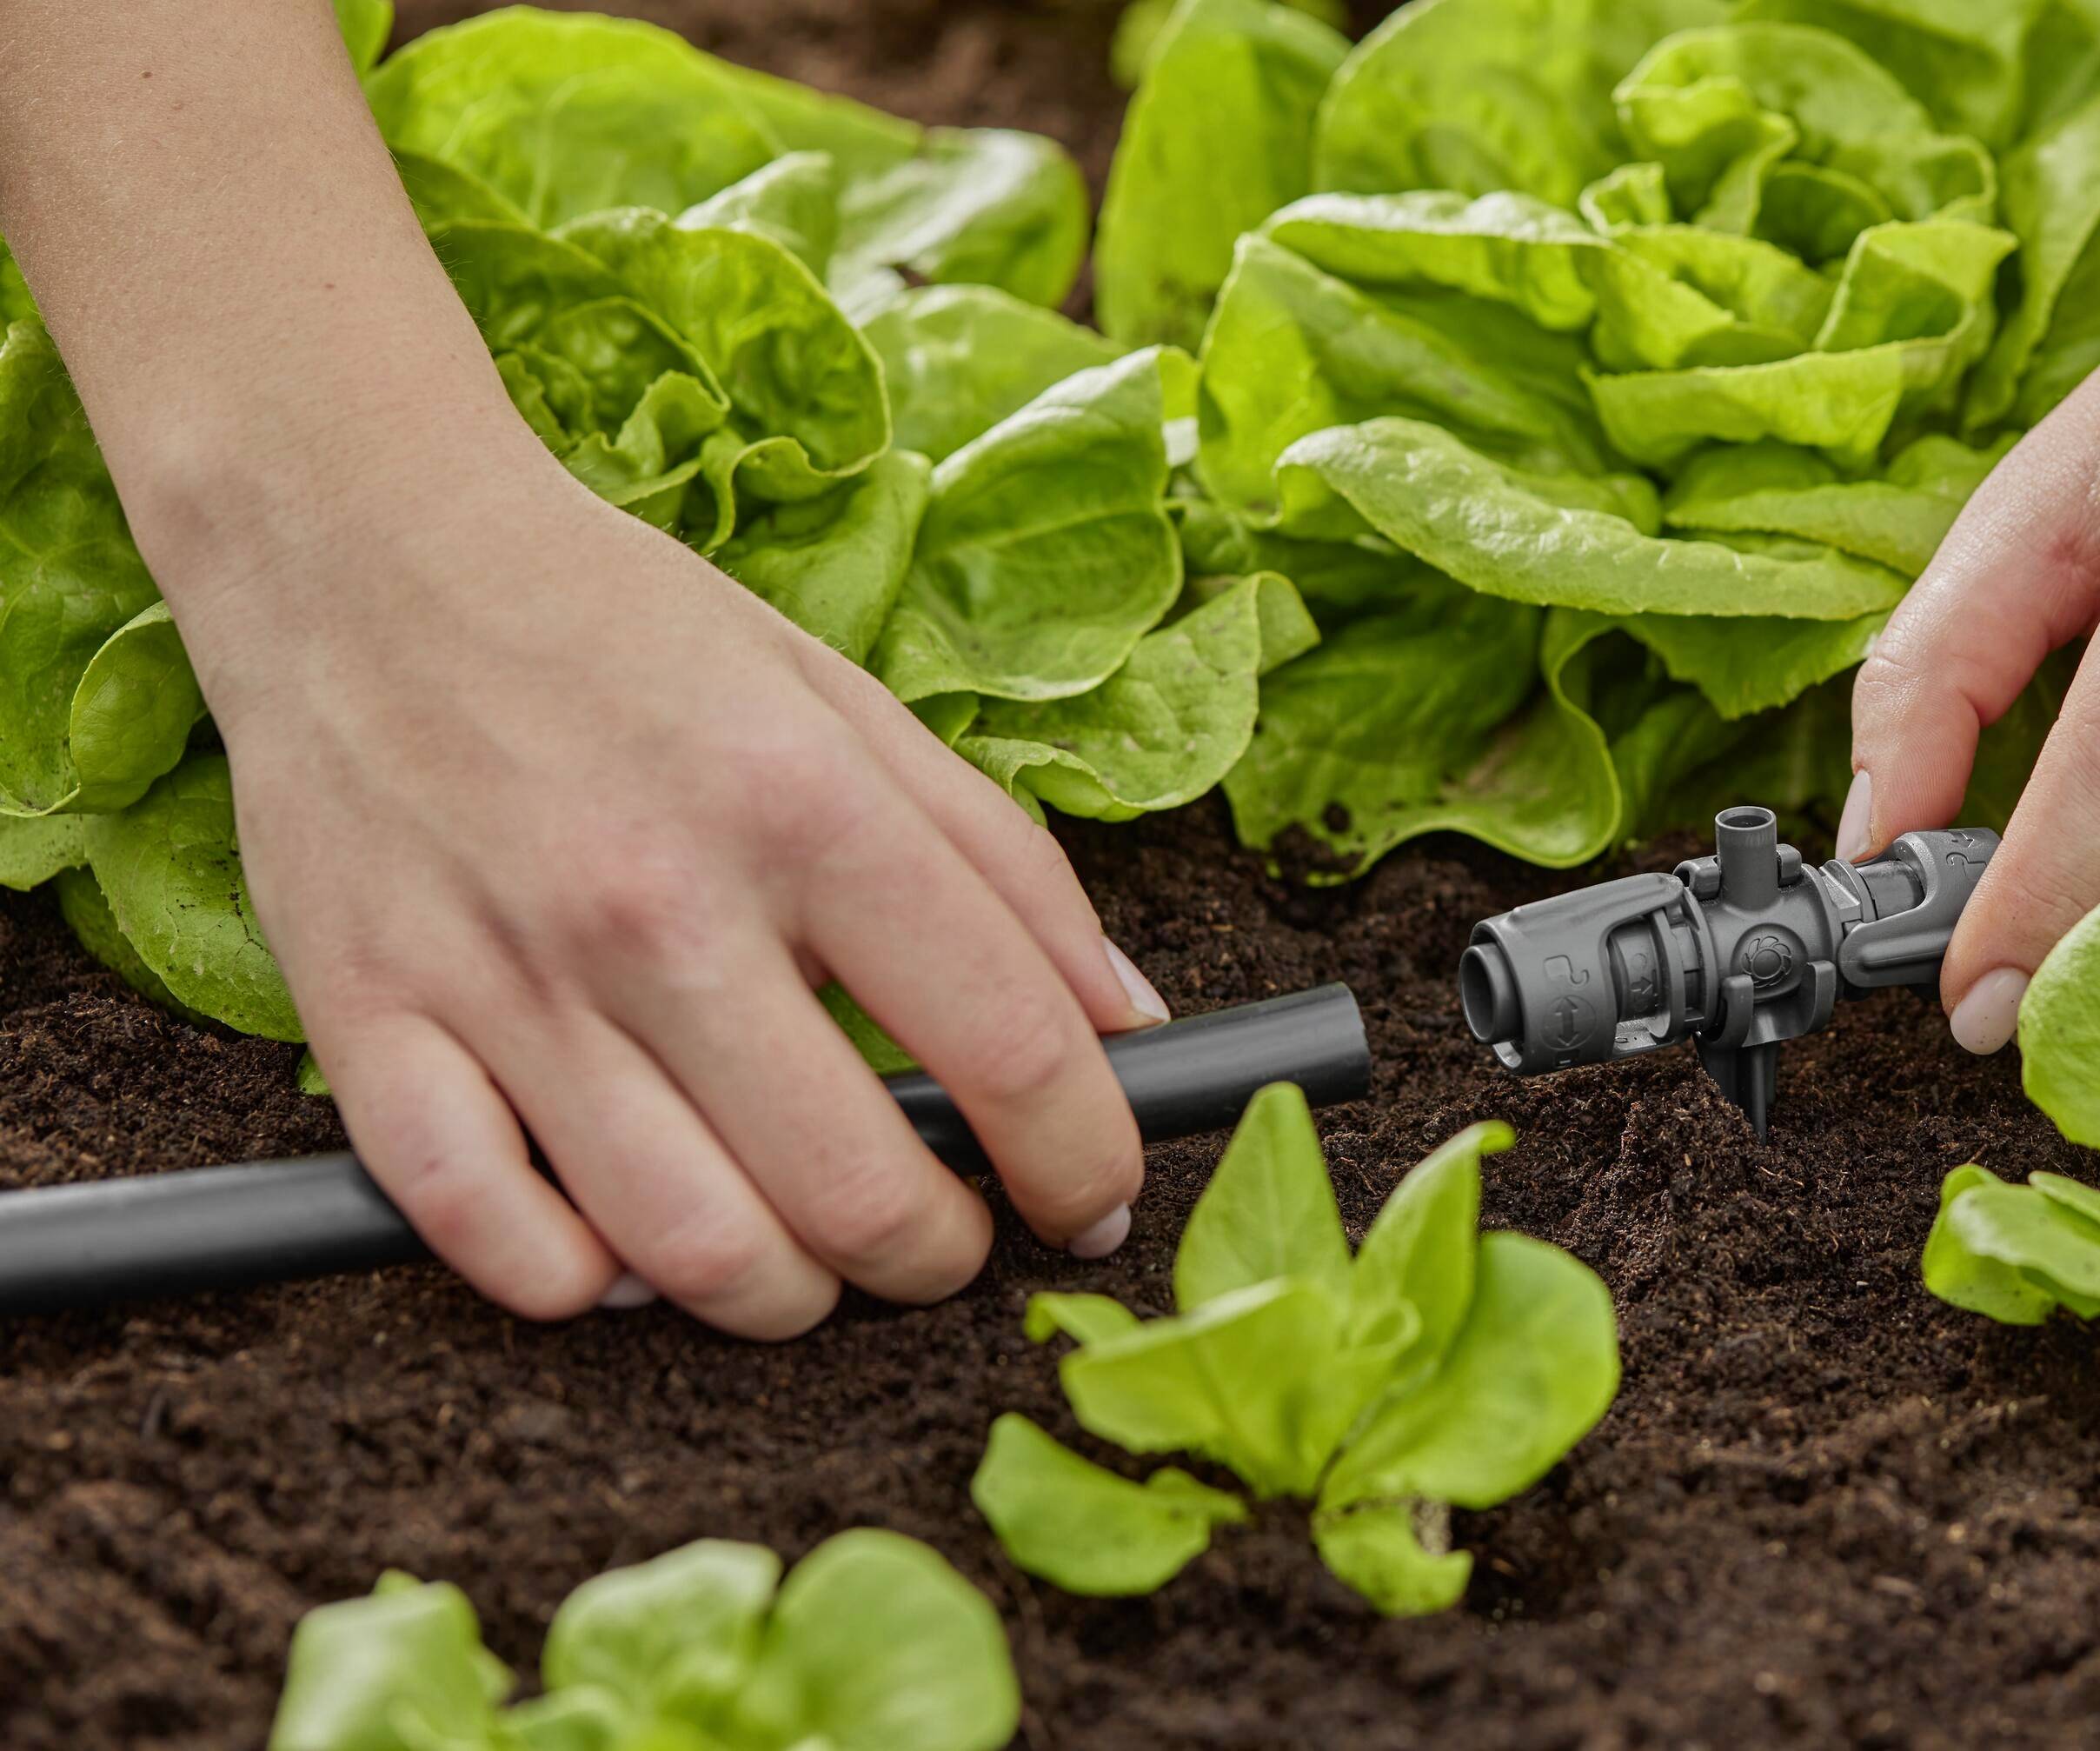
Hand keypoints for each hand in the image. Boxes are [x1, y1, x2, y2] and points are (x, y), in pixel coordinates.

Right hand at [170, 442, 1164, 1337]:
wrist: (361, 546)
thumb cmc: (625, 634)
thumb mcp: (849, 705)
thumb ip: (1005, 867)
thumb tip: (1130, 1025)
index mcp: (806, 807)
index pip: (1010, 1048)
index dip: (1085, 1162)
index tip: (1090, 1199)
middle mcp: (660, 903)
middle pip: (860, 1194)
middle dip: (939, 1258)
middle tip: (945, 1233)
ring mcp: (505, 976)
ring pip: (693, 1251)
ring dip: (788, 1299)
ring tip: (811, 1257)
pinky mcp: (369, 1021)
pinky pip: (484, 1235)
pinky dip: (578, 1279)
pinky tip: (626, 1243)